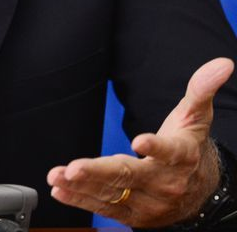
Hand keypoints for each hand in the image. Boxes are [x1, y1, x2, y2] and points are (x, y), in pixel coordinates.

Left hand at [47, 57, 232, 226]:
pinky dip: (82, 201)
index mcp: (181, 156)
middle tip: (74, 169)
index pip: (169, 152)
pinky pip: (106, 208)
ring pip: (113, 194)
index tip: (139, 141)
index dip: (155, 147)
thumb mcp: (195, 116)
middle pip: (130, 176)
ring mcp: (148, 201)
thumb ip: (201, 89)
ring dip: (82, 188)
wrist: (200, 191)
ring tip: (58, 177)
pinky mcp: (134, 214)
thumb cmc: (189, 145)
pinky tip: (61, 190)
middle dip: (99, 173)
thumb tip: (223, 64)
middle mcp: (164, 182)